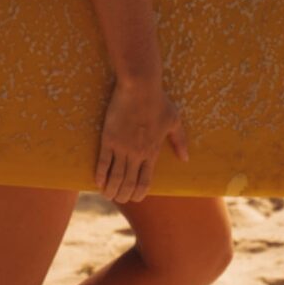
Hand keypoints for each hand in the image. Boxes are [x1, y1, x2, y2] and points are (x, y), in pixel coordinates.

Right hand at [95, 75, 188, 203]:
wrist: (140, 86)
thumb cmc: (158, 101)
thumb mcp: (174, 120)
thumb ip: (180, 141)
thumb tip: (185, 159)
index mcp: (152, 151)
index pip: (145, 181)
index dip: (139, 193)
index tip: (135, 197)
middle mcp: (137, 153)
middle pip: (129, 183)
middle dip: (124, 195)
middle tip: (119, 198)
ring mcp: (122, 147)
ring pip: (116, 177)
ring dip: (111, 190)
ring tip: (107, 195)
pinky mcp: (109, 138)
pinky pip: (103, 162)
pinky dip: (100, 175)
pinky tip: (98, 182)